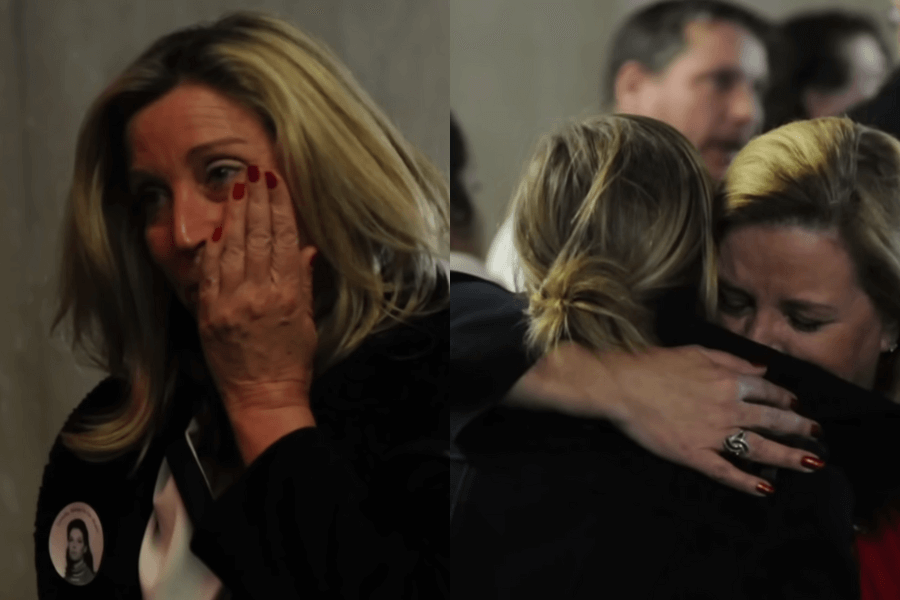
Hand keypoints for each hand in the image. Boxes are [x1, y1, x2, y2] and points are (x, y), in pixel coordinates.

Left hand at [197, 166, 317, 418]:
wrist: (263, 397)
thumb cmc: (291, 363)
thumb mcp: (307, 321)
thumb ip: (305, 282)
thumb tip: (307, 249)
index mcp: (288, 294)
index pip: (283, 238)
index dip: (279, 206)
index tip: (276, 182)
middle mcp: (259, 293)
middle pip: (257, 235)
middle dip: (256, 199)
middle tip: (254, 171)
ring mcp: (231, 302)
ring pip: (232, 247)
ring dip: (234, 213)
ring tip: (235, 185)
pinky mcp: (210, 314)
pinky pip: (210, 272)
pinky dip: (213, 246)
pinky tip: (217, 226)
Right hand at [507, 343, 821, 495]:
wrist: (623, 385)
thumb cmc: (655, 365)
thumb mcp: (697, 352)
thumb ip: (733, 361)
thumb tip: (762, 370)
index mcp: (728, 381)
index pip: (768, 392)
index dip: (787, 399)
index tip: (798, 405)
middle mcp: (727, 408)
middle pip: (773, 421)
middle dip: (799, 429)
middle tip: (817, 436)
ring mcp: (712, 434)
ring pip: (758, 448)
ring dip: (787, 457)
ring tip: (810, 464)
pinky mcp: (694, 454)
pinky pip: (726, 471)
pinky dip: (747, 482)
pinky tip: (765, 489)